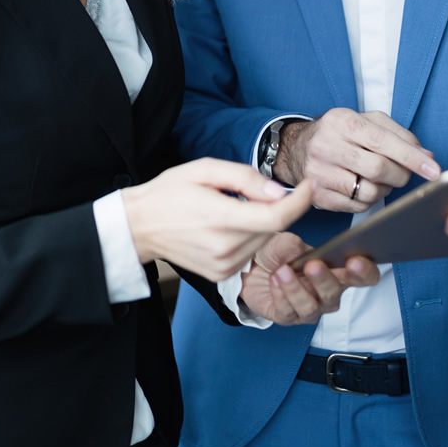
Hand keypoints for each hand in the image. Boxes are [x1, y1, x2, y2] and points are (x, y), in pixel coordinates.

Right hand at [122, 159, 315, 282]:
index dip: (300, 201)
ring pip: (264, 241)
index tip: (308, 185)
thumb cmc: (169, 193)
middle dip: (274, 207)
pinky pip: (250, 253)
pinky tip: (225, 227)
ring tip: (231, 209)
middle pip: (273, 227)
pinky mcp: (222, 276)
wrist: (138, 226)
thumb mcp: (204, 169)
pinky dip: (248, 237)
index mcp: (221, 218)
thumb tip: (279, 191)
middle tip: (250, 191)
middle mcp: (226, 248)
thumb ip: (245, 177)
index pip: (278, 216)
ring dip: (260, 223)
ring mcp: (225, 266)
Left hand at [238, 233, 378, 324]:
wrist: (249, 268)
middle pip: (336, 293)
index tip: (355, 262)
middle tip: (313, 265)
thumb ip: (291, 244)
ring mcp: (309, 308)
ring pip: (311, 306)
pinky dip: (281, 294)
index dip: (365, 271)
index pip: (363, 276)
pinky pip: (288, 312)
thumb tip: (298, 250)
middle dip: (325, 280)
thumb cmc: (274, 254)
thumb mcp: (281, 242)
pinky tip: (274, 280)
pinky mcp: (288, 317)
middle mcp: (327, 293)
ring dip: (296, 288)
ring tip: (281, 270)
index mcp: (336, 271)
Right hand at [277, 109, 439, 211]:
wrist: (295, 149)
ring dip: (385, 189)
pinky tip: (363, 187)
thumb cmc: (339, 134)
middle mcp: (326, 145)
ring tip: (379, 179)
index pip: (382, 141)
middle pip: (378, 168)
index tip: (434, 169)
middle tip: (403, 174)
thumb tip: (426, 156)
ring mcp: (318, 172)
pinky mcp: (317, 195)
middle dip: (401, 175)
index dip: (412, 157)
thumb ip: (398, 134)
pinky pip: (357, 206)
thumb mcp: (365, 121)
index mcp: (341, 121)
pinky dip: (369, 200)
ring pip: (370, 191)